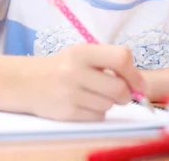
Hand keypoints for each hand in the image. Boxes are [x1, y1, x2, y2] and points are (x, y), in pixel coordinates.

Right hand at [28, 44, 144, 121]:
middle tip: (120, 94)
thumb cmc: (63, 67)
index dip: (134, 73)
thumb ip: (110, 63)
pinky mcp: (66, 113)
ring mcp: (70, 93)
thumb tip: (140, 86)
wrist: (28, 82)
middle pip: (118, 89)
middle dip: (125, 95)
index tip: (138, 84)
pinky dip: (97, 112)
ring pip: (109, 105)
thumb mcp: (82, 54)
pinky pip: (97, 117)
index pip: (120, 58)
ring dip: (108, 103)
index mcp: (82, 52)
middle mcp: (75, 71)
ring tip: (94, 94)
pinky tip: (84, 103)